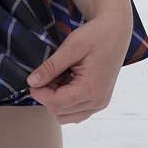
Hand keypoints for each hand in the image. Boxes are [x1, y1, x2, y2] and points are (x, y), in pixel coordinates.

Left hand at [25, 3, 132, 124]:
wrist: (116, 32)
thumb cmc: (95, 36)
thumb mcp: (71, 46)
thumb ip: (51, 67)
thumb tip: (32, 82)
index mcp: (91, 88)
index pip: (57, 103)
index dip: (39, 94)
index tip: (32, 81)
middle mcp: (98, 101)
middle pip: (60, 112)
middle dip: (48, 95)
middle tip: (48, 73)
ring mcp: (100, 103)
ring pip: (67, 116)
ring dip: (57, 100)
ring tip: (60, 77)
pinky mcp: (99, 101)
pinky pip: (76, 112)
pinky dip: (67, 101)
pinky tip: (67, 81)